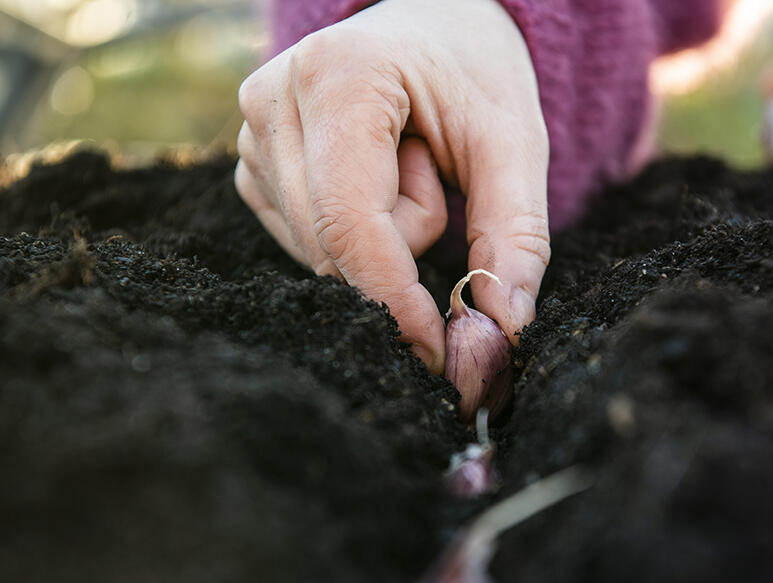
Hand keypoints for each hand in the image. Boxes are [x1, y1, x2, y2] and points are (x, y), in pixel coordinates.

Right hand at [235, 0, 549, 373]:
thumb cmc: (473, 72)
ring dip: (383, 236)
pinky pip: (308, 244)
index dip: (394, 301)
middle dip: (403, 247)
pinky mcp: (253, 167)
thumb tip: (503, 329)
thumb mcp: (514, 142)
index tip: (438, 354)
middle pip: (334, 246)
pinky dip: (356, 232)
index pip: (351, 223)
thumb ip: (515, 235)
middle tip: (438, 175)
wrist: (433, 23)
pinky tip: (374, 178)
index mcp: (337, 76)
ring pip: (321, 253)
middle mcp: (272, 101)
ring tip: (406, 162)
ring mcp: (251, 135)